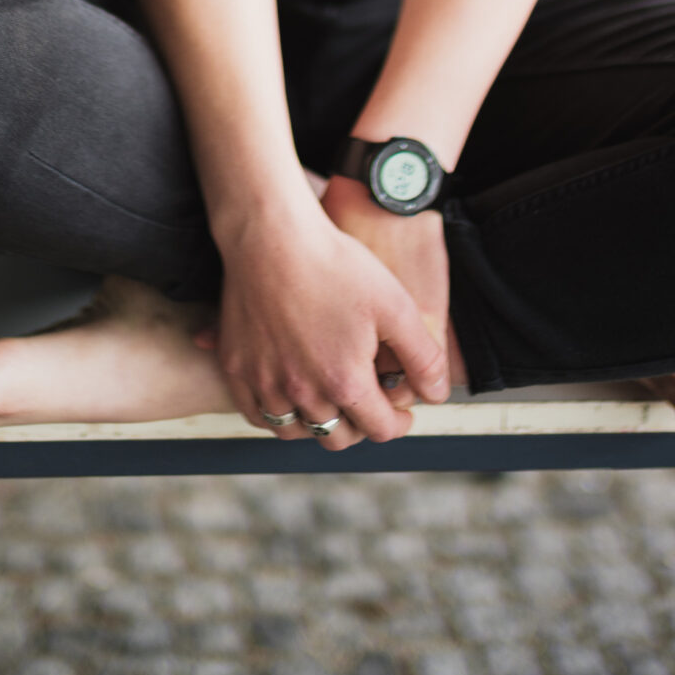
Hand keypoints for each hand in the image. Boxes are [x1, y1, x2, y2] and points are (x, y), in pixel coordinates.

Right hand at [198, 196, 448, 446]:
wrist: (272, 235)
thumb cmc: (334, 264)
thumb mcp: (395, 305)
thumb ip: (423, 356)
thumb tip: (438, 394)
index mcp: (345, 382)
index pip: (380, 429)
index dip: (399, 421)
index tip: (401, 409)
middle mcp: (302, 393)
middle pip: (338, 438)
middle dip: (361, 426)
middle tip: (366, 402)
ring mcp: (265, 383)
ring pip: (296, 432)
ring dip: (318, 424)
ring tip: (329, 399)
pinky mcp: (236, 368)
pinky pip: (257, 415)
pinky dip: (276, 414)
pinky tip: (289, 394)